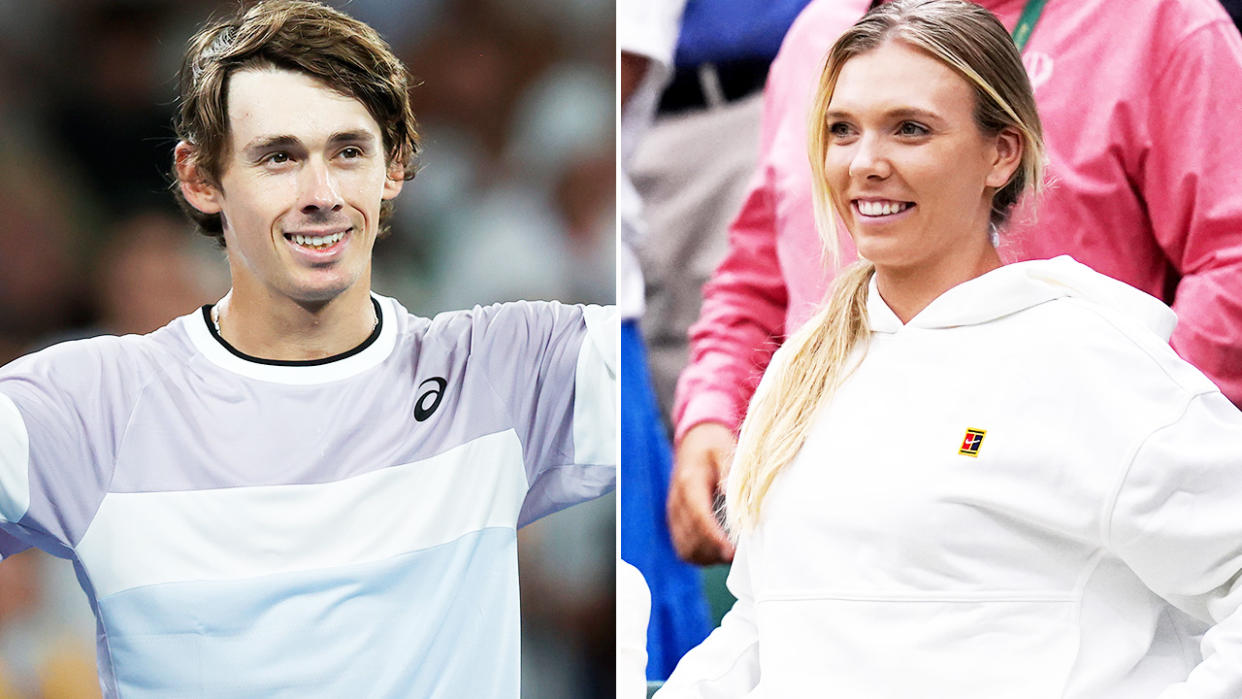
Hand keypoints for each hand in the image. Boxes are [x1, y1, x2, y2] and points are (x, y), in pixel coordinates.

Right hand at [668, 422, 737, 564]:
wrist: (694, 442)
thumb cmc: (714, 447)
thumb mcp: (726, 453)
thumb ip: (730, 476)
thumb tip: (737, 502)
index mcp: (690, 482)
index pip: (699, 516)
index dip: (714, 537)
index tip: (731, 552)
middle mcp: (677, 500)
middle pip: (691, 537)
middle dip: (714, 551)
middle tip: (739, 556)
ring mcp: (673, 512)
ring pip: (684, 547)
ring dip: (707, 556)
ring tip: (729, 556)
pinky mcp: (674, 520)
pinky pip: (682, 547)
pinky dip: (699, 555)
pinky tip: (717, 553)